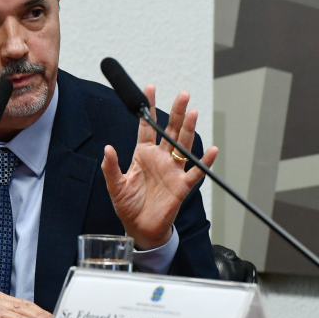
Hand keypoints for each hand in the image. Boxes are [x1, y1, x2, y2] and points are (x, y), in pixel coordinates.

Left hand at [101, 85, 217, 249]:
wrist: (140, 228)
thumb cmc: (128, 206)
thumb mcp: (115, 185)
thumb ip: (110, 167)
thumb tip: (107, 148)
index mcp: (142, 155)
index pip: (146, 127)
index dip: (149, 109)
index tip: (150, 89)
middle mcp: (159, 158)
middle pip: (170, 131)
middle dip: (176, 112)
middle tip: (182, 95)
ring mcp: (172, 170)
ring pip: (183, 145)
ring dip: (189, 129)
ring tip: (193, 112)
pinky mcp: (181, 186)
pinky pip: (195, 172)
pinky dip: (204, 162)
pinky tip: (211, 150)